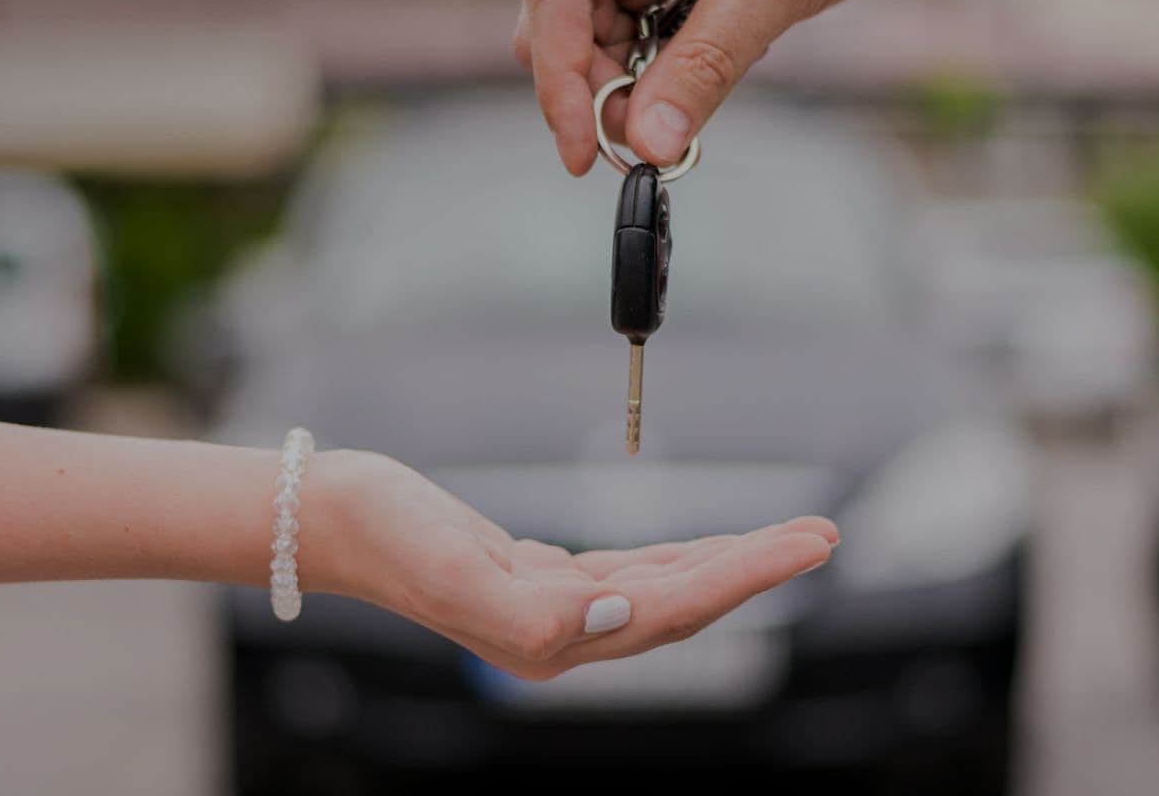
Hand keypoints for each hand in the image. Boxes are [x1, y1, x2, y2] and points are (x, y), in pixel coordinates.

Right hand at [300, 449, 837, 679]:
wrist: (334, 520)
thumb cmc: (386, 535)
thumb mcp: (451, 569)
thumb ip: (534, 610)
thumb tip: (617, 615)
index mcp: (551, 639)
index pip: (676, 607)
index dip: (747, 575)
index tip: (805, 544)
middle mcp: (563, 635)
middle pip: (687, 602)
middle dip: (759, 568)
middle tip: (824, 533)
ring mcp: (556, 611)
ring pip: (668, 589)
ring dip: (730, 562)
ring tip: (790, 535)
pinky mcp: (543, 582)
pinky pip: (634, 575)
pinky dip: (680, 558)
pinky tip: (708, 548)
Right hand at [515, 0, 919, 174]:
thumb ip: (706, 64)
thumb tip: (648, 141)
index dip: (561, 83)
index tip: (584, 154)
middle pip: (569, 16)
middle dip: (598, 86)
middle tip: (651, 144)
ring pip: (602, 28)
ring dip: (633, 80)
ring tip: (689, 110)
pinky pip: (641, 22)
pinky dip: (664, 60)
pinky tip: (711, 66)